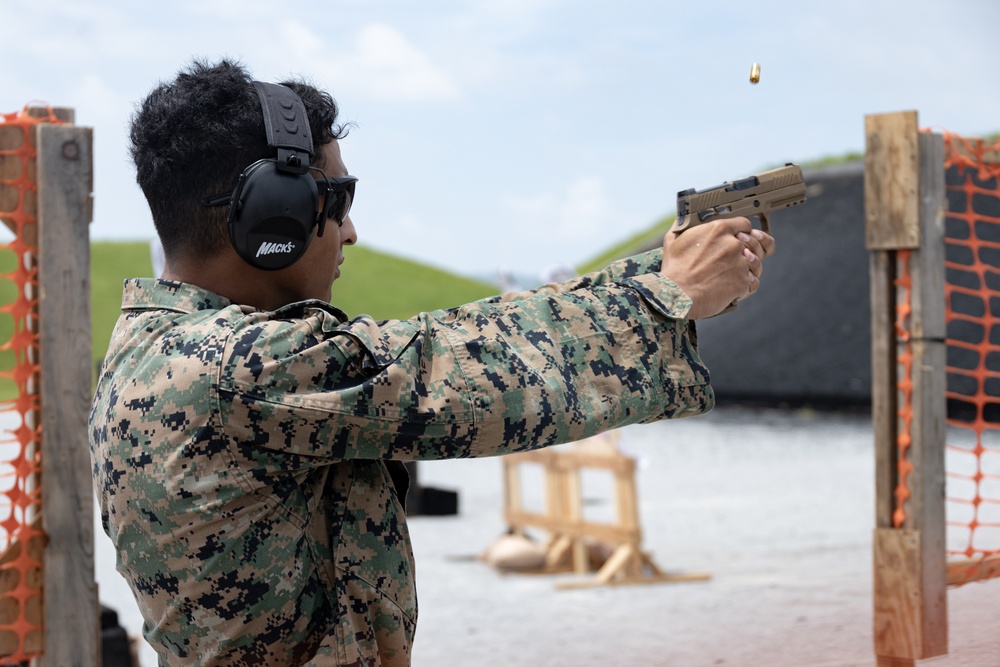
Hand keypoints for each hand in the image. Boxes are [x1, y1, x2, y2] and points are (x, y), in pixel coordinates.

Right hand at [660, 217, 774, 319]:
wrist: (677, 295)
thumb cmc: (673, 270)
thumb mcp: (673, 240)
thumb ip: (682, 227)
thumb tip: (682, 221)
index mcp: (718, 229)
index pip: (744, 224)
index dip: (741, 232)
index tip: (738, 238)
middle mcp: (733, 244)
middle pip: (753, 243)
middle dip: (746, 250)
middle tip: (735, 259)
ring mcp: (740, 264)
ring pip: (755, 263)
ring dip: (748, 268)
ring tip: (735, 274)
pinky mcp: (742, 283)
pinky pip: (753, 282)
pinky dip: (746, 286)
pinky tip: (735, 287)